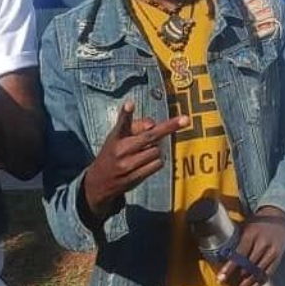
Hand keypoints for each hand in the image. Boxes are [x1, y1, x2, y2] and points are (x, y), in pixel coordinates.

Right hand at [81, 100, 188, 217]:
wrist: (99, 182)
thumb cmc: (112, 153)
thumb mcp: (117, 138)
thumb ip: (135, 127)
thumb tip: (153, 125)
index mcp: (116, 137)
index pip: (121, 123)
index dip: (126, 113)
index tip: (130, 103)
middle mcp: (121, 149)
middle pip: (150, 136)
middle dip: (169, 127)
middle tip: (185, 119)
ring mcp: (128, 165)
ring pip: (157, 150)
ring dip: (158, 148)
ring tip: (146, 150)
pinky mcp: (135, 177)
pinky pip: (157, 164)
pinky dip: (158, 160)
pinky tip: (148, 160)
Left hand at [218, 205, 284, 285]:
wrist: (279, 217)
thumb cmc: (257, 223)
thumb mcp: (245, 227)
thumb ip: (236, 241)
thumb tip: (222, 256)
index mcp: (252, 234)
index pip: (239, 254)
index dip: (229, 267)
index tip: (221, 278)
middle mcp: (263, 243)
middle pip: (249, 266)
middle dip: (238, 280)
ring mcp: (272, 251)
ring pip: (259, 273)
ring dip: (248, 285)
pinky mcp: (278, 258)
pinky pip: (268, 274)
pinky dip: (259, 284)